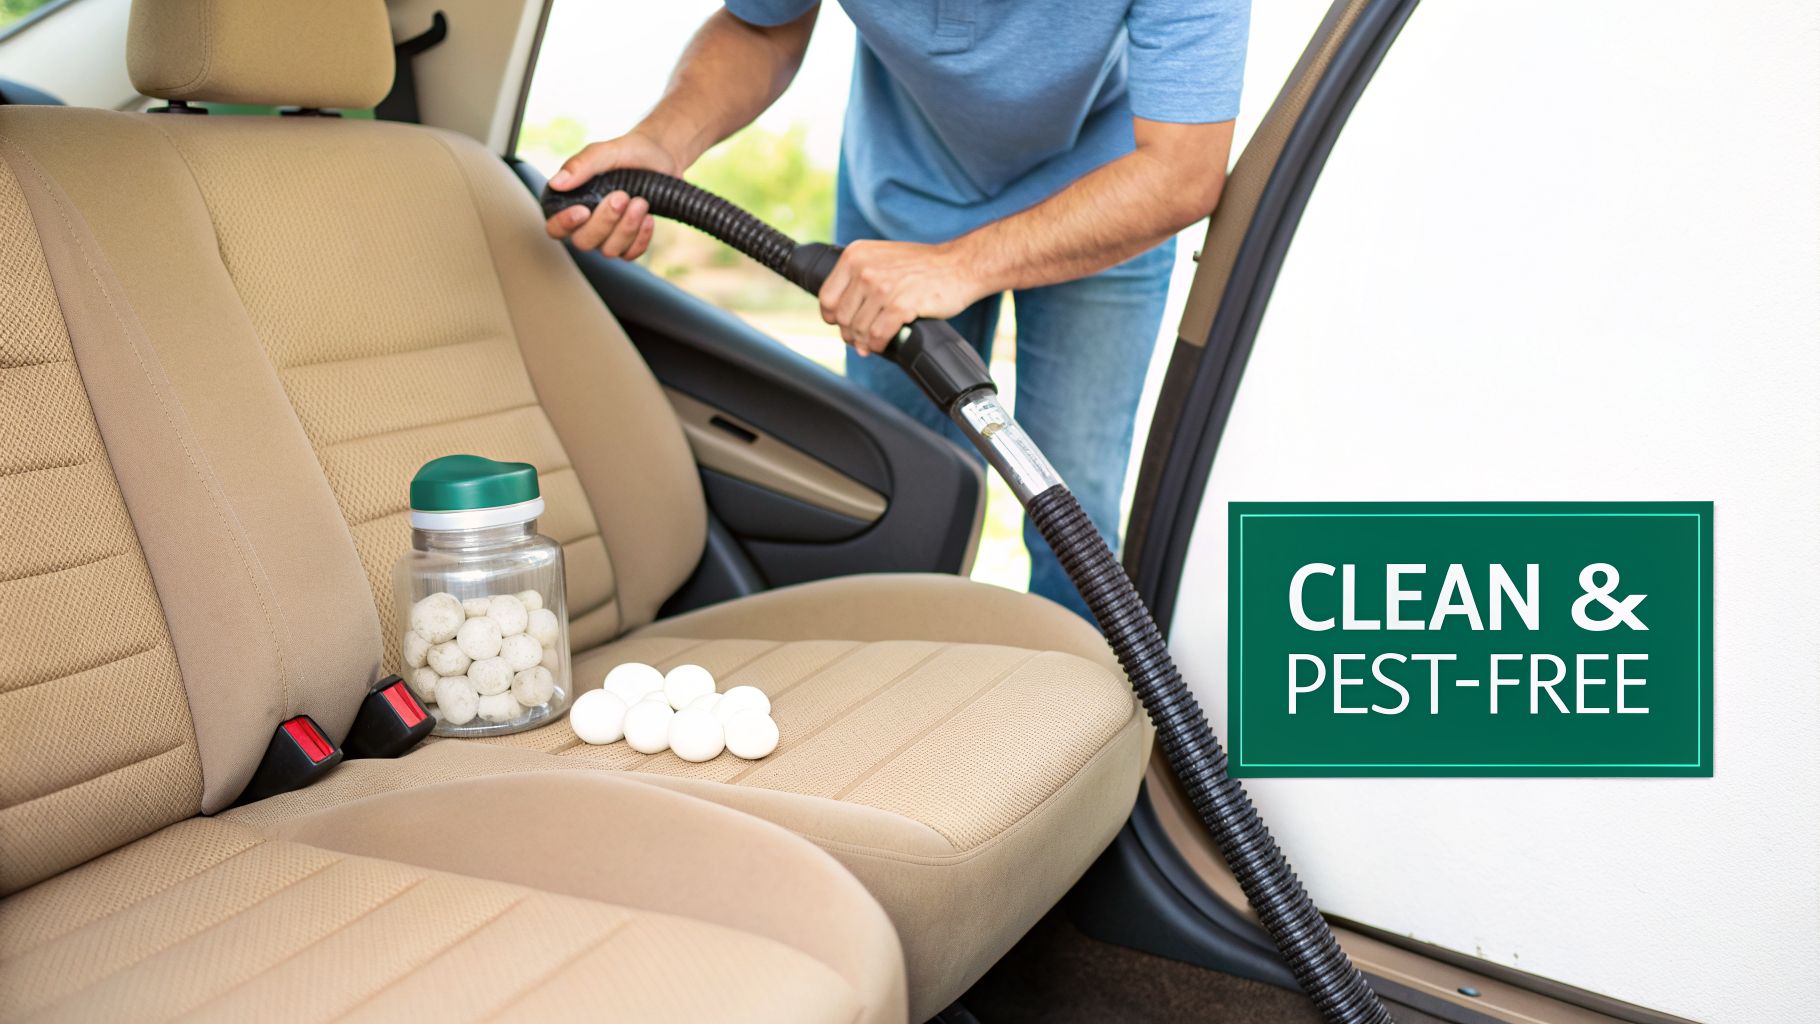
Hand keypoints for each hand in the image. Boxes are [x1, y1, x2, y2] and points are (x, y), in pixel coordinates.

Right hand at [544, 131, 680, 259]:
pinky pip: (630, 254)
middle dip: (605, 221)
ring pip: (609, 250)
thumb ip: (580, 165)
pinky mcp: (629, 243)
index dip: (564, 224)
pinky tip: (648, 218)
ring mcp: (608, 237)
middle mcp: (586, 224)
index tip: (583, 210)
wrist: (661, 157)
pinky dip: (641, 238)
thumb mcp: (605, 152)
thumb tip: (556, 183)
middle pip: (583, 241)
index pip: (555, 227)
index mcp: (571, 202)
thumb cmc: (627, 153)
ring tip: (641, 202)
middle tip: (622, 196)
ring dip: (626, 228)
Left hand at [818, 240, 987, 355]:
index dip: (833, 317)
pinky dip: (878, 345)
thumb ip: (859, 277)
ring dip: (864, 342)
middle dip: (850, 333)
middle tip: (860, 340)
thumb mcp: (883, 258)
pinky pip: (877, 335)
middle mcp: (864, 269)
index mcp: (855, 255)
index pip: (827, 297)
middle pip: (842, 317)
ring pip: (858, 329)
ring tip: (872, 344)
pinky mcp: (900, 305)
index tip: (844, 324)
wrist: (960, 264)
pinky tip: (883, 344)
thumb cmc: (923, 266)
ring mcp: (882, 287)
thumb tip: (840, 314)